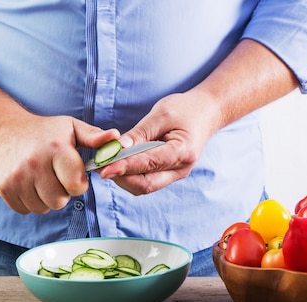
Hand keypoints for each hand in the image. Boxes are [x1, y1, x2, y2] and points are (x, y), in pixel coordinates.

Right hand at [0, 114, 118, 213]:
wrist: (3, 131)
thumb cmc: (43, 132)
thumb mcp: (71, 128)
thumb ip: (95, 137)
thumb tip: (117, 139)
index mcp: (55, 149)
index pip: (77, 186)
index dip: (78, 183)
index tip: (72, 173)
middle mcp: (34, 164)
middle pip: (59, 201)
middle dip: (61, 192)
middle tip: (54, 176)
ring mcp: (16, 178)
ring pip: (42, 208)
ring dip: (45, 198)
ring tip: (40, 179)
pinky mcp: (3, 188)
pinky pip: (25, 210)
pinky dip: (29, 201)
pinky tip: (27, 184)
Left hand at [93, 90, 219, 194]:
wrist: (206, 112)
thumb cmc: (185, 110)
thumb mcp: (161, 114)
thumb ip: (139, 134)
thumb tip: (116, 149)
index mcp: (183, 152)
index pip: (148, 164)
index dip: (124, 167)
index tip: (104, 168)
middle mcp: (181, 169)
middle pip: (145, 184)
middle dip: (120, 178)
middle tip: (101, 167)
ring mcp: (175, 175)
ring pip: (143, 187)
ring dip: (123, 179)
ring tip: (107, 164)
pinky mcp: (167, 174)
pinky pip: (146, 181)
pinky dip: (129, 176)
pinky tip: (118, 165)